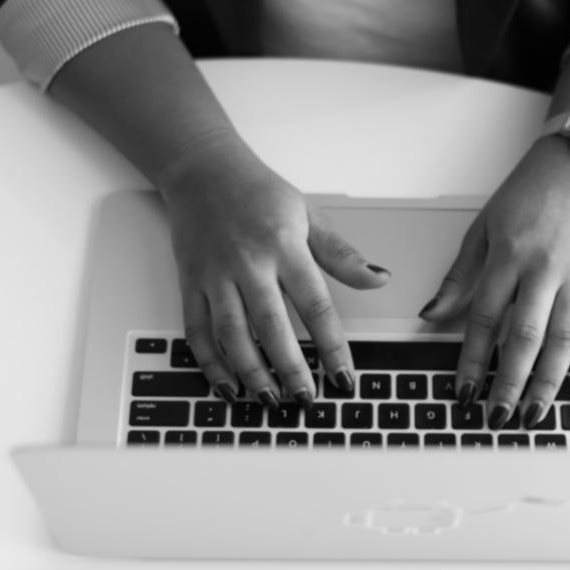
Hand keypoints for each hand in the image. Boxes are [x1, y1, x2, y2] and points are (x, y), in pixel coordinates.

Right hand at [159, 130, 389, 407]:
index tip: (344, 376)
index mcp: (284, 246)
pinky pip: (197, 330)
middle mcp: (248, 263)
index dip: (331, 345)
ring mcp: (215, 275)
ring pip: (232, 334)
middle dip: (290, 368)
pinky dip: (210, 362)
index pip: (315, 304)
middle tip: (306, 399)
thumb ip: (341, 254)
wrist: (202, 169)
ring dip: (250, 372)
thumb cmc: (258, 192)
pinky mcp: (189, 282)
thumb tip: (380, 278)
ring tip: (270, 399)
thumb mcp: (308, 215)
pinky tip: (227, 385)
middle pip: (271, 325)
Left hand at [418, 134, 569, 430]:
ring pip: (565, 339)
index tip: (464, 392)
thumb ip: (459, 276)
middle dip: (510, 382)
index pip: (485, 317)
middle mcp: (545, 268)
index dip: (473, 360)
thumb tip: (431, 315)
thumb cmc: (530, 193)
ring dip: (549, 383)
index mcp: (509, 254)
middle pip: (526, 335)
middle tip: (498, 416)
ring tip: (534, 415)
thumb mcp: (483, 227)